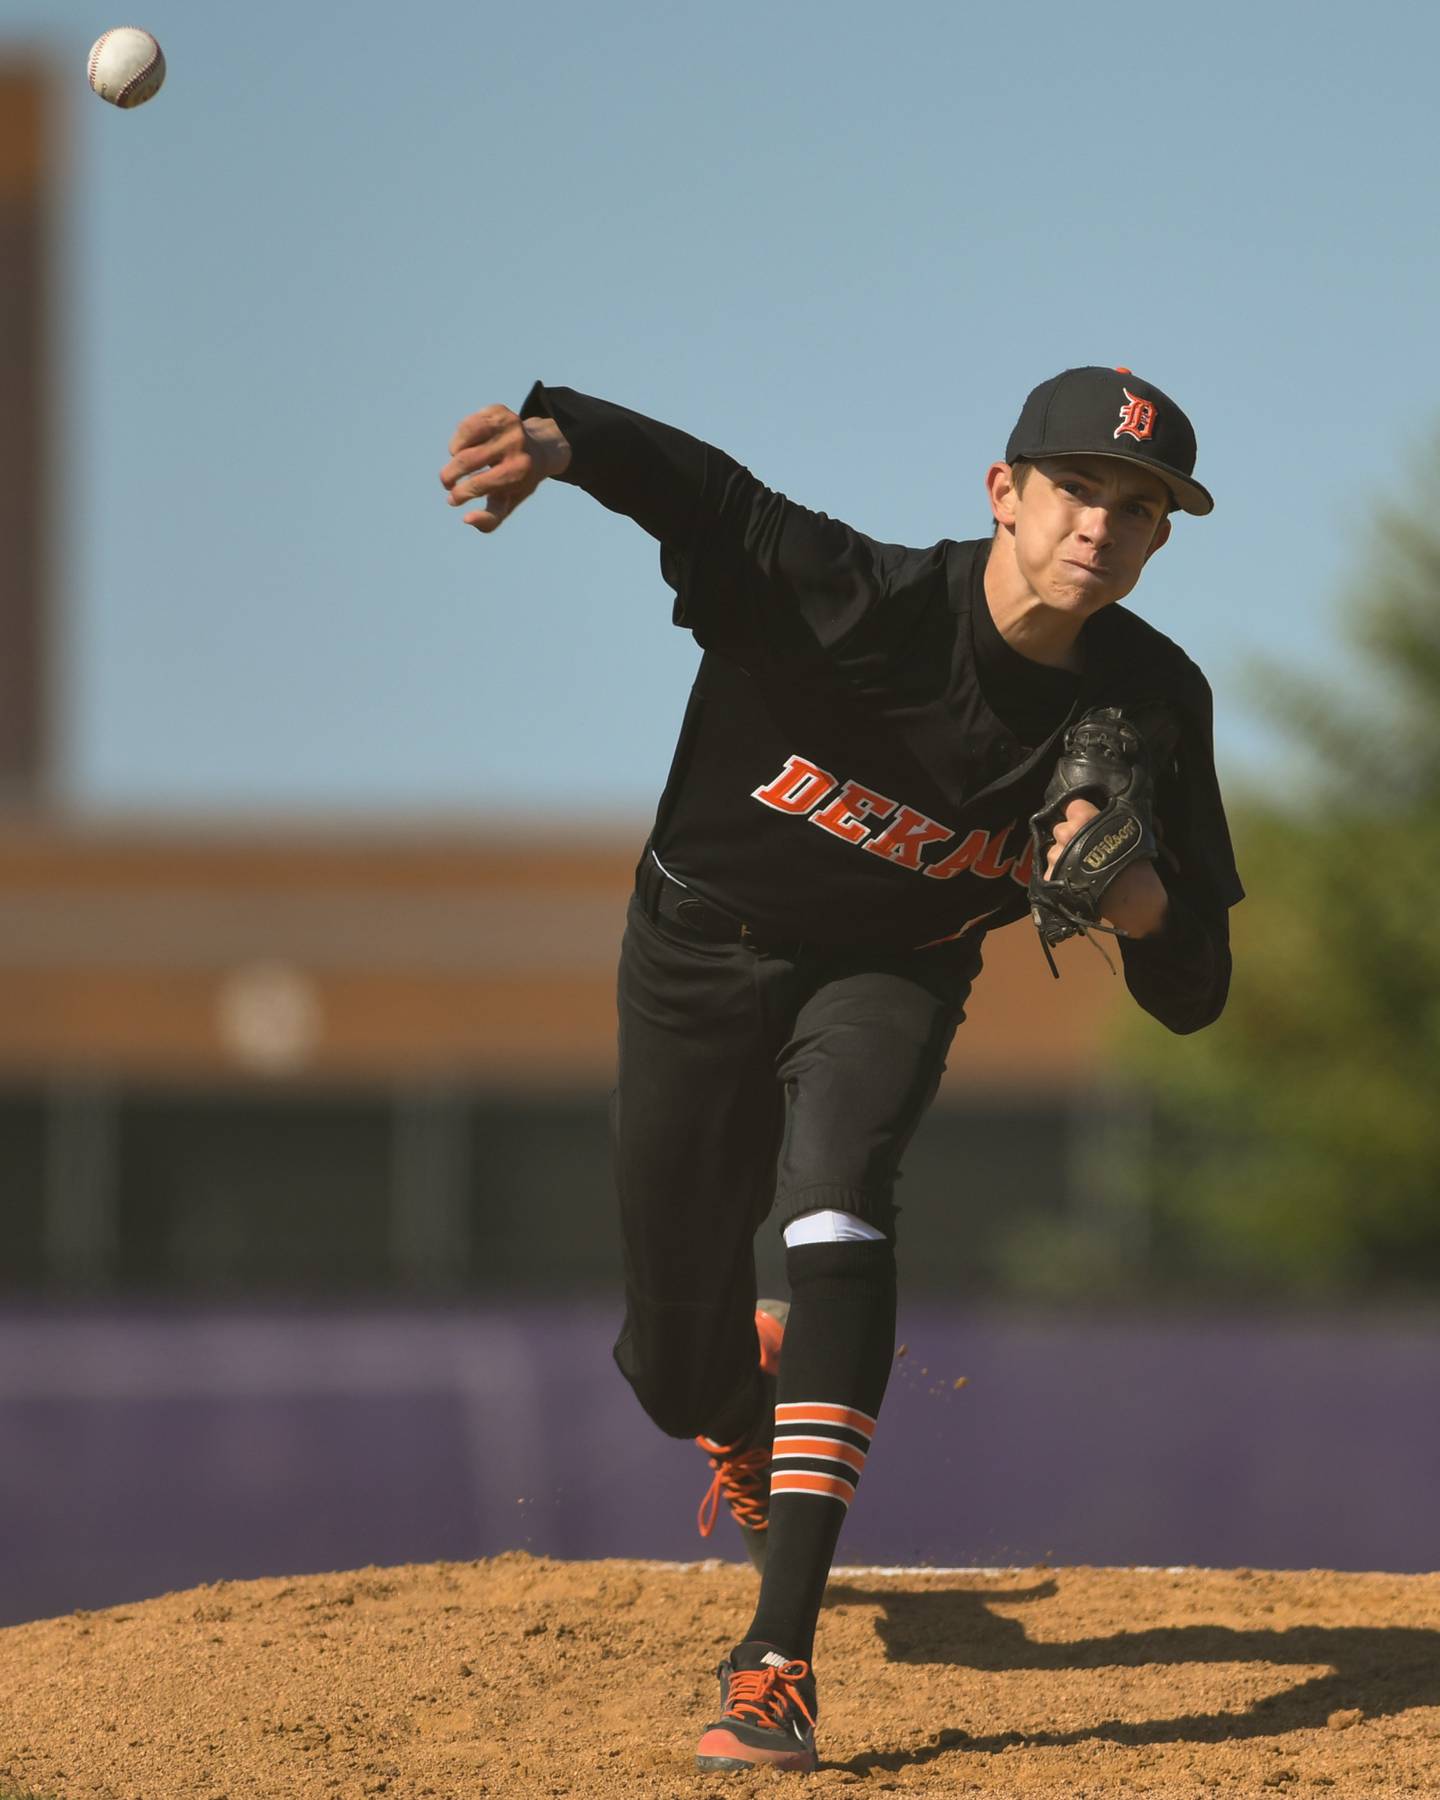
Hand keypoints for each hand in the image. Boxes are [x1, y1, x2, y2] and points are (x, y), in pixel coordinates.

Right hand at [439, 406, 571, 533]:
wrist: (540, 450)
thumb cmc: (517, 482)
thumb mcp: (508, 503)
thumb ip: (489, 520)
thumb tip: (466, 519)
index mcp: (518, 471)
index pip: (479, 484)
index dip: (460, 494)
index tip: (453, 499)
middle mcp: (515, 445)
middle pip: (465, 461)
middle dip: (449, 476)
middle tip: (447, 483)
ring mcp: (507, 425)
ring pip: (463, 440)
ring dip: (454, 456)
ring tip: (461, 463)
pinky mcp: (498, 411)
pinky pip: (465, 426)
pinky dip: (460, 440)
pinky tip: (468, 447)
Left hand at [1045, 798, 1168, 937]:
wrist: (1133, 901)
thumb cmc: (1136, 865)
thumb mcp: (1128, 830)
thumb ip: (1107, 819)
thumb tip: (1099, 812)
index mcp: (1083, 818)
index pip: (1071, 804)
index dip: (1080, 813)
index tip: (1086, 821)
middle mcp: (1065, 834)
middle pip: (1060, 828)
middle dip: (1071, 836)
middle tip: (1087, 848)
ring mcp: (1055, 857)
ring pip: (1053, 851)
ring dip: (1063, 857)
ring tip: (1083, 869)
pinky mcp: (1050, 878)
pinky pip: (1050, 871)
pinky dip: (1060, 876)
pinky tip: (1077, 881)